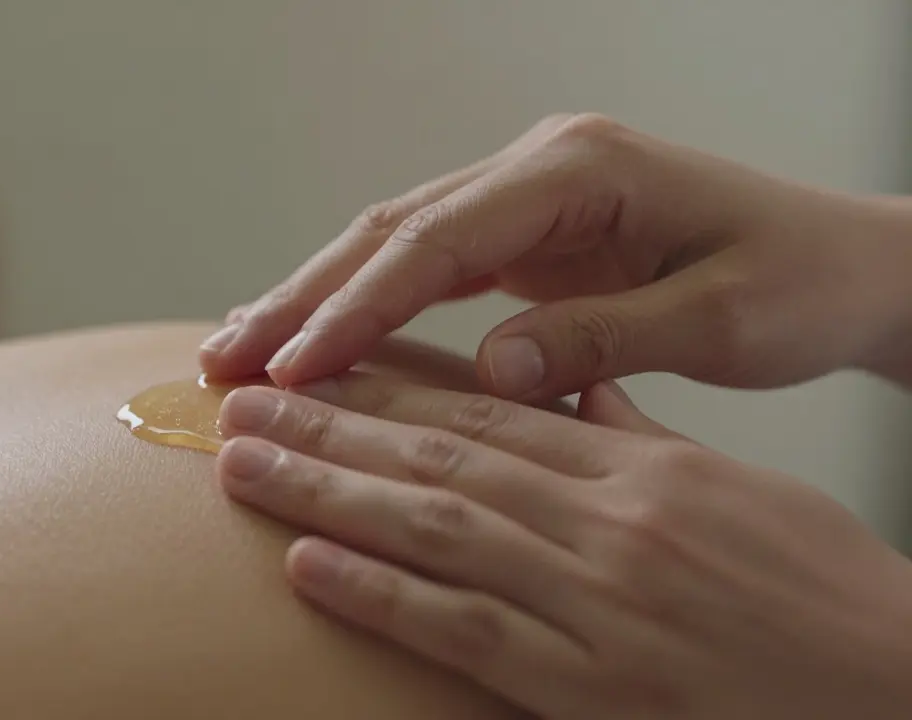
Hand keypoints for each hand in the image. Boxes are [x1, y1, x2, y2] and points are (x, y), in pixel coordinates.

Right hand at [199, 113, 911, 399]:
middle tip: (221, 357)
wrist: (844, 263)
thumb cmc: (799, 283)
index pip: (437, 240)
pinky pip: (424, 266)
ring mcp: (526, 199)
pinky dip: (363, 304)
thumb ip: (602, 340)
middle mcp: (539, 170)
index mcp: (580, 170)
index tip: (293, 367)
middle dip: (302, 295)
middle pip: (391, 228)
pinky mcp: (526, 235)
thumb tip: (492, 372)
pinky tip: (314, 337)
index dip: (357, 306)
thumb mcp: (719, 319)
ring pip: (393, 242)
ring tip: (237, 349)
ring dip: (315, 298)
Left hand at [214, 375, 911, 717]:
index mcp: (643, 469)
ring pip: (435, 527)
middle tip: (243, 400)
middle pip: (440, 456)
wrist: (897, 692)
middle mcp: (608, 522)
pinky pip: (463, 630)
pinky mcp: (592, 689)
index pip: (489, 412)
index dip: (389, 386)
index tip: (318, 364)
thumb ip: (642, 442)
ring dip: (327, 492)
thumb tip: (575, 396)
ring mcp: (596, 603)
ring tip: (244, 464)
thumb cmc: (824, 596)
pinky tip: (306, 566)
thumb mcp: (736, 495)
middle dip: (331, 424)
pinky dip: (379, 595)